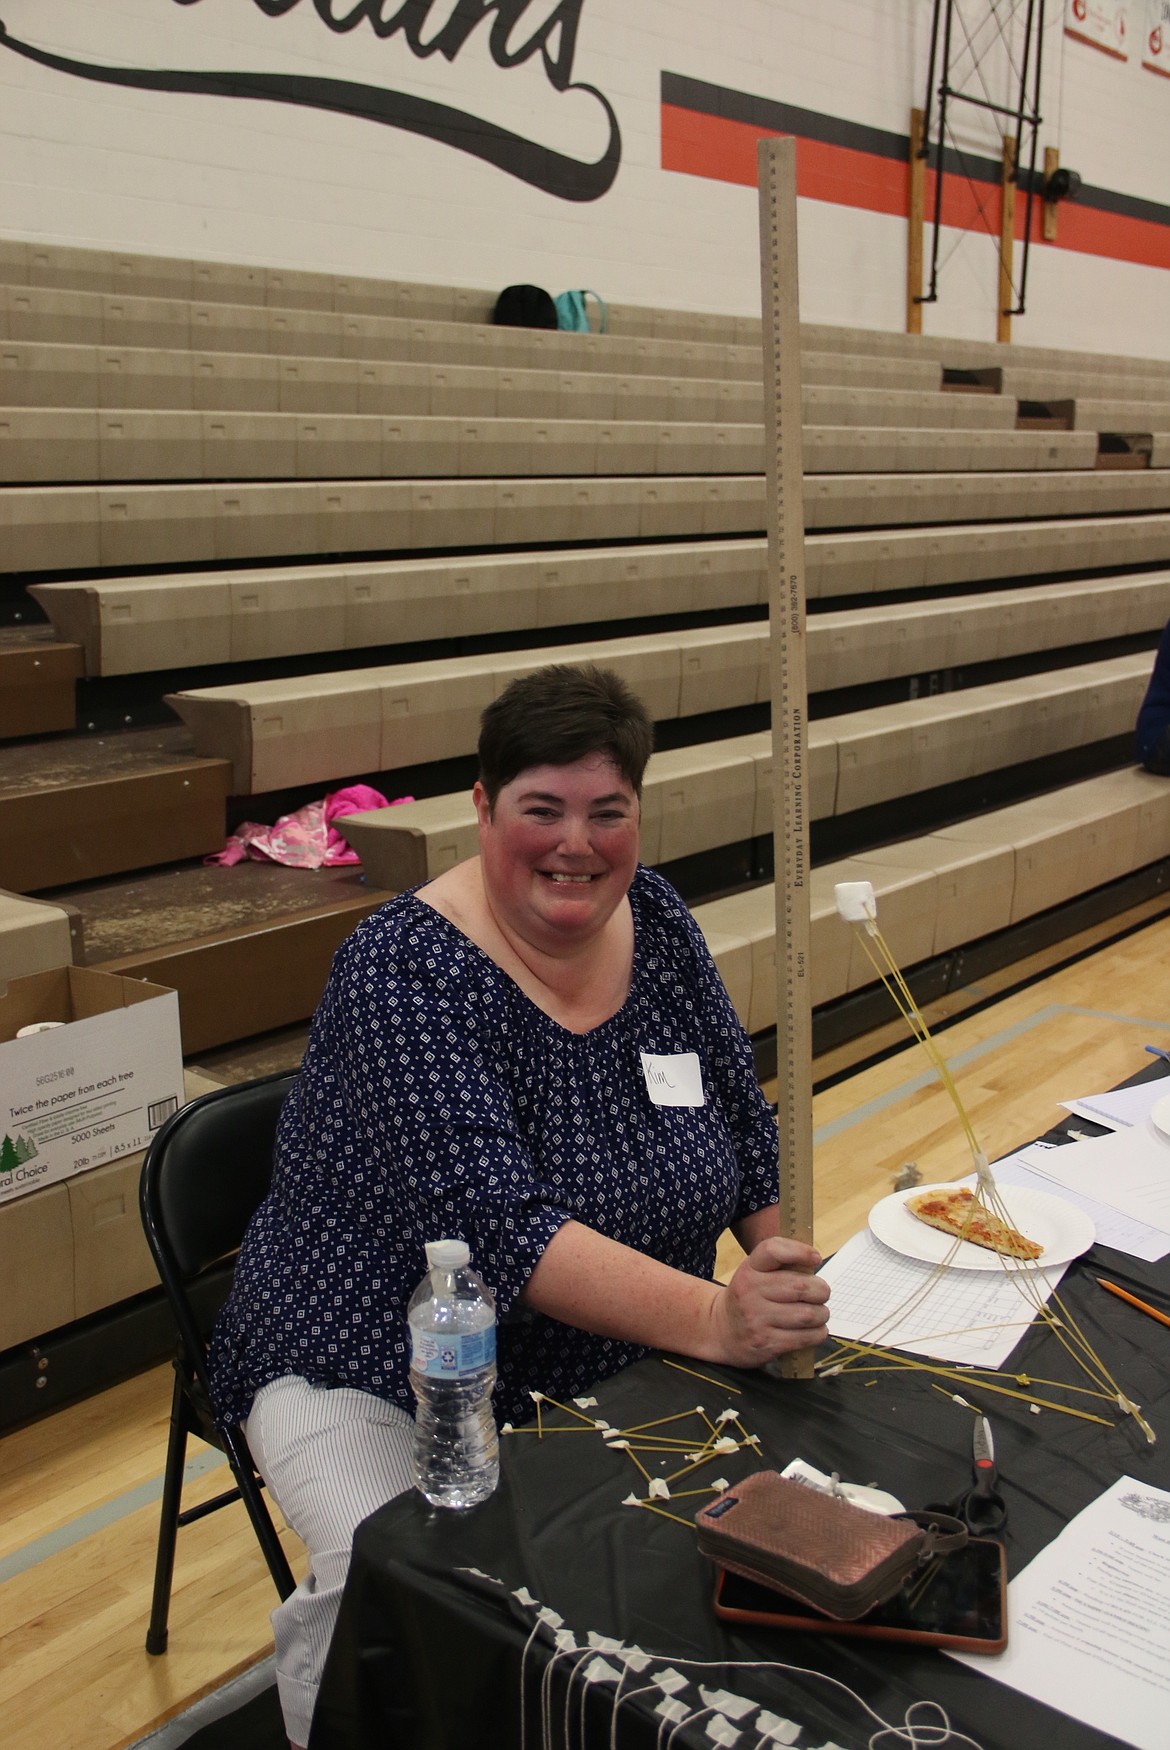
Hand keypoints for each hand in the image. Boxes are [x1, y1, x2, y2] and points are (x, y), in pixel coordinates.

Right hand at [709, 1237, 829, 1366]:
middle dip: (821, 1290)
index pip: (773, 1250)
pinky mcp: (766, 1343)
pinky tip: (814, 1330)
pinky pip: (805, 1337)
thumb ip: (781, 1265)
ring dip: (822, 1314)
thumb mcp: (754, 1274)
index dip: (800, 1251)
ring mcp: (757, 1320)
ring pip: (808, 1314)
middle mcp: (750, 1292)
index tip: (815, 1258)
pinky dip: (818, 1333)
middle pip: (801, 1286)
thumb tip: (814, 1261)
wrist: (722, 1331)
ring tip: (819, 1314)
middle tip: (821, 1294)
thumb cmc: (748, 1298)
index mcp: (749, 1269)